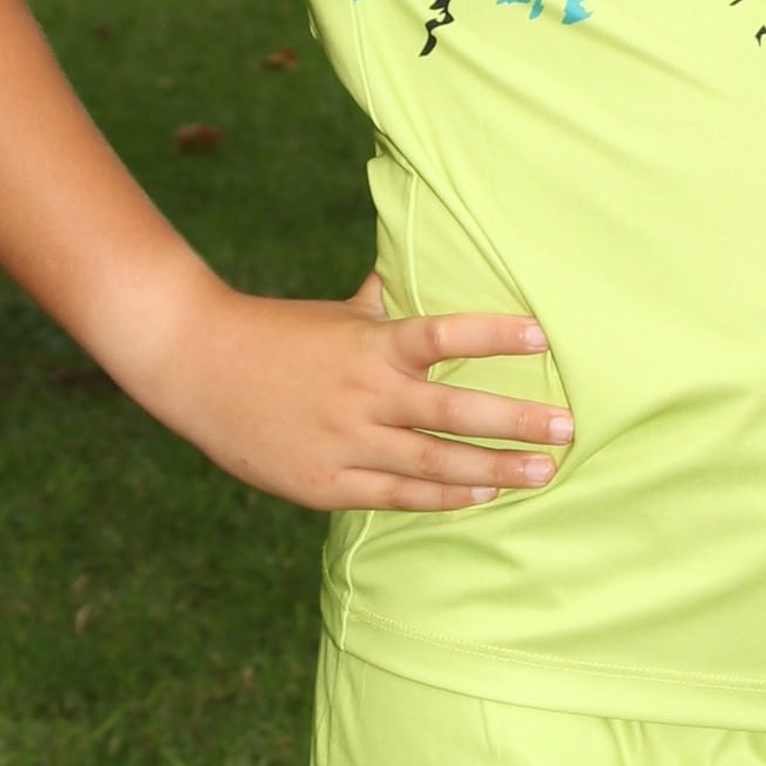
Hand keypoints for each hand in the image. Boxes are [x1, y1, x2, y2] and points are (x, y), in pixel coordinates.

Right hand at [141, 269, 572, 513]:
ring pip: (435, 463)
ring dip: (494, 469)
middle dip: (516, 421)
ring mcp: (346, 442)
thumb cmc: (276, 333)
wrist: (197, 366)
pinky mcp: (326, 483)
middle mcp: (365, 394)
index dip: (494, 334)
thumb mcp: (337, 313)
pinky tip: (484, 496)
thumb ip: (384, 301)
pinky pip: (397, 496)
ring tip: (543, 471)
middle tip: (569, 427)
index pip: (443, 333)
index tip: (543, 335)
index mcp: (370, 343)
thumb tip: (418, 266)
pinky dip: (444, 499)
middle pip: (454, 410)